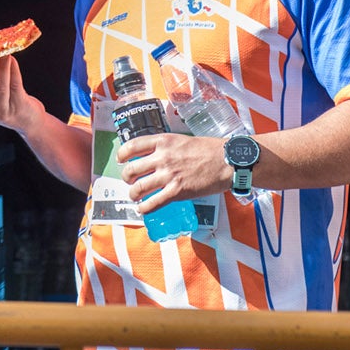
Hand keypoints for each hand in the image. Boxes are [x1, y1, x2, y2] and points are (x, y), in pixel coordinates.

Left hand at [116, 133, 230, 212]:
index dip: (122, 155)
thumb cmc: (208, 150)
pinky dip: (144, 208)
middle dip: (126, 177)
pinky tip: (143, 209)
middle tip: (129, 181)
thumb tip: (152, 156)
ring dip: (133, 194)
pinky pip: (153, 203)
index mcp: (163, 141)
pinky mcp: (177, 192)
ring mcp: (168, 175)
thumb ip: (165, 147)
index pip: (131, 146)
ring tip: (135, 196)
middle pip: (131, 169)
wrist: (227, 161)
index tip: (121, 160)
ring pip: (138, 188)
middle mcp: (162, 157)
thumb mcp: (182, 140)